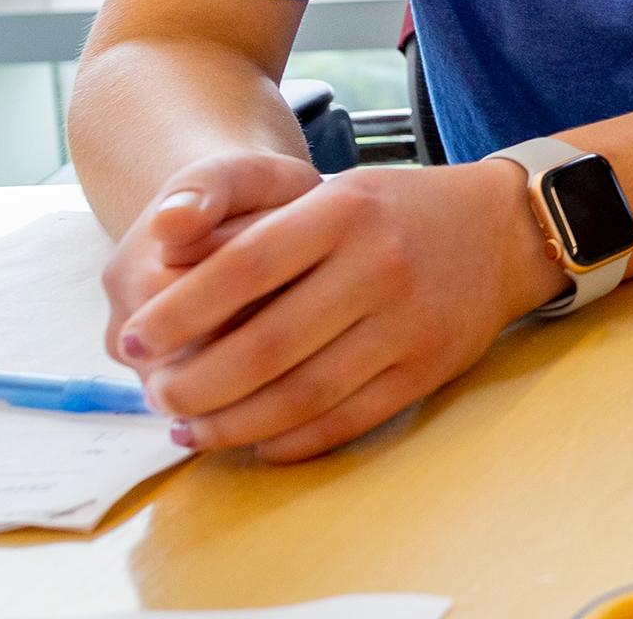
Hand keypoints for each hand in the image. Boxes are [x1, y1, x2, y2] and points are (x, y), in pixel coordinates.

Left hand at [117, 159, 569, 461]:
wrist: (500, 230)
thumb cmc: (390, 211)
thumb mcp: (322, 193)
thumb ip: (247, 229)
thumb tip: (160, 278)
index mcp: (343, 212)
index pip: (243, 269)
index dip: (178, 313)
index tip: (132, 341)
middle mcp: (380, 266)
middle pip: (266, 345)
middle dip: (195, 382)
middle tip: (156, 395)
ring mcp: (409, 323)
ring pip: (303, 395)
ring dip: (233, 424)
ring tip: (190, 429)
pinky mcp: (428, 370)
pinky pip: (347, 420)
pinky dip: (292, 441)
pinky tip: (255, 441)